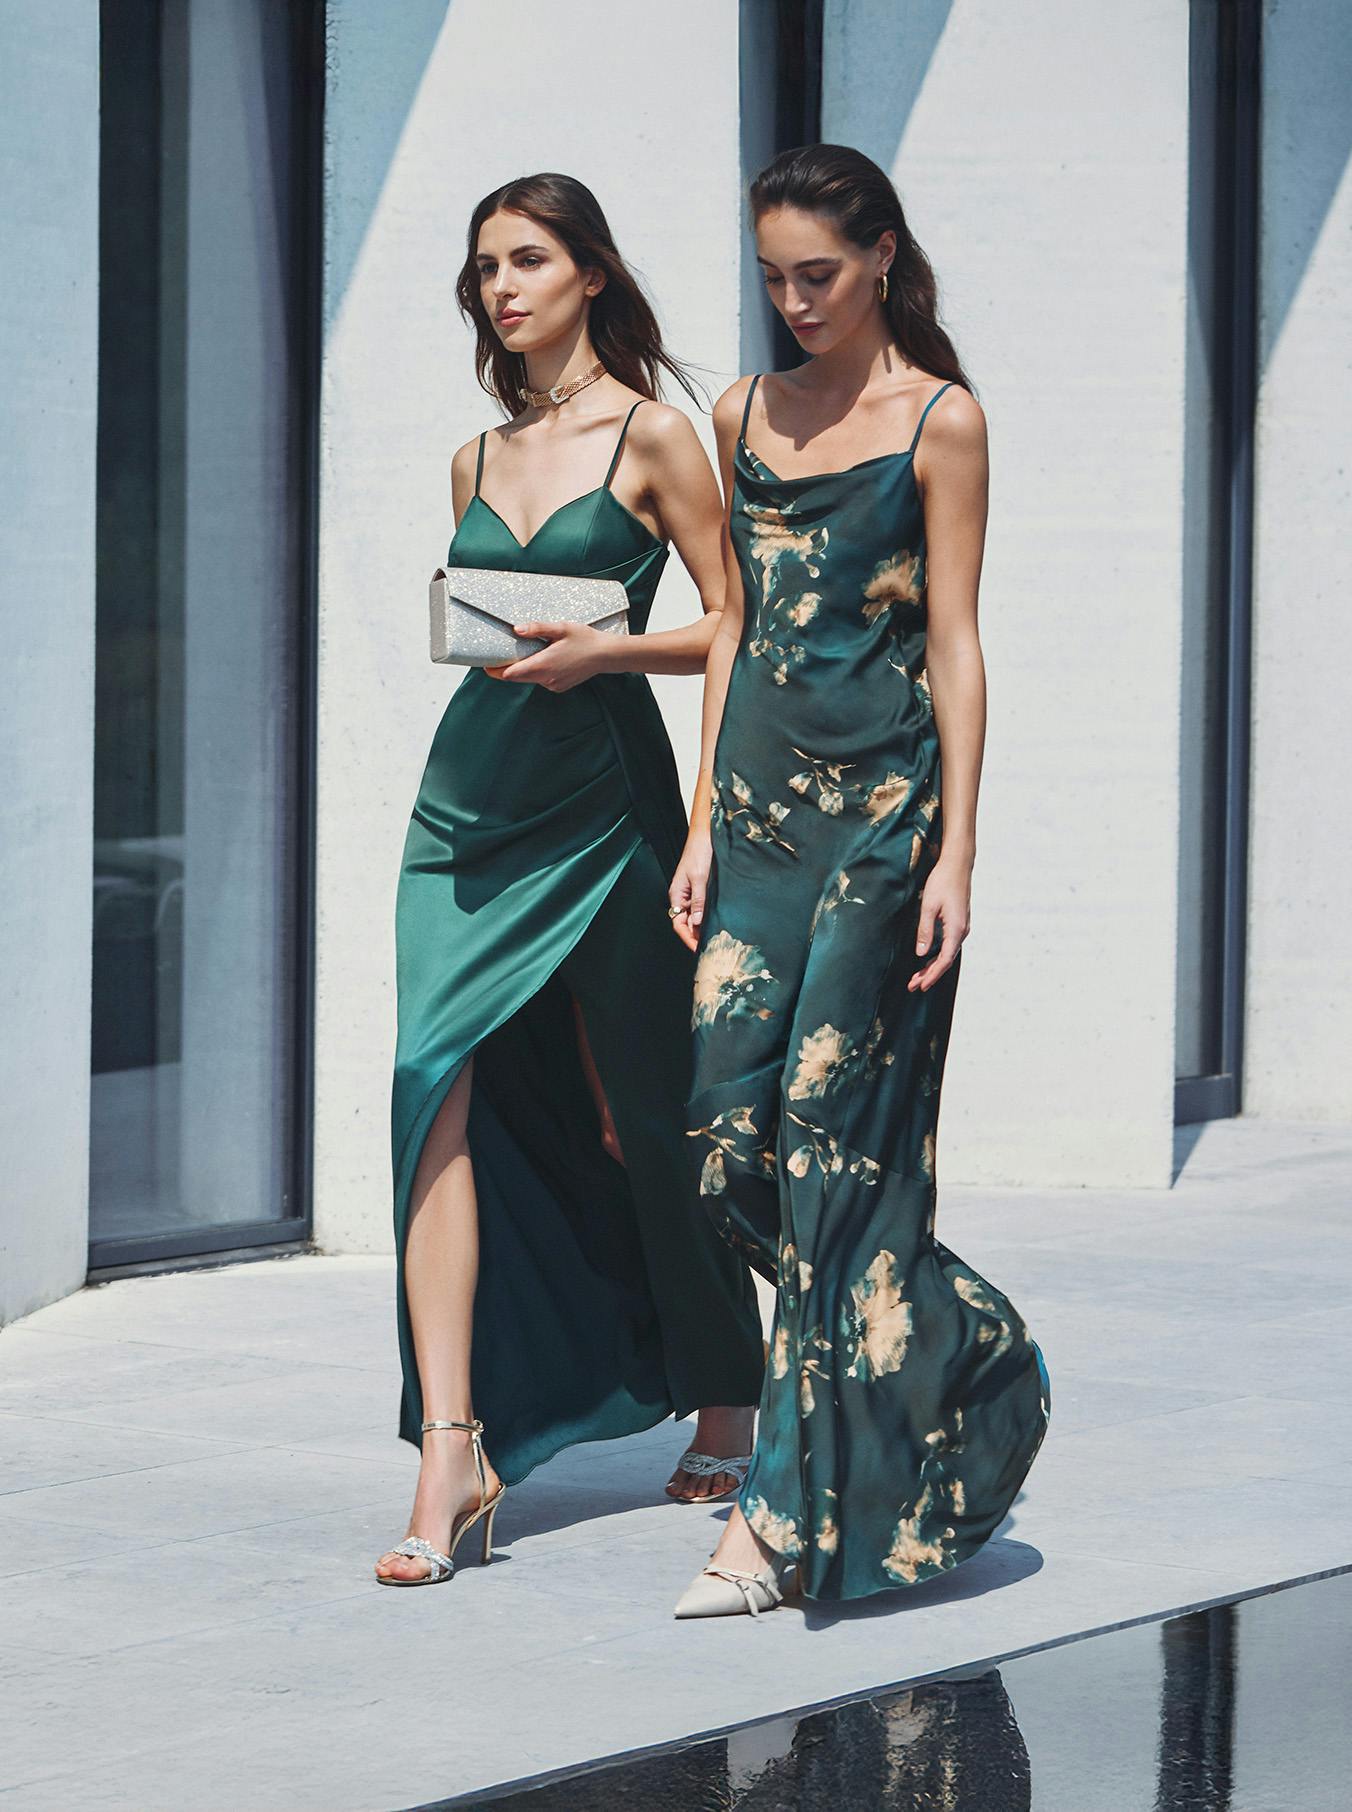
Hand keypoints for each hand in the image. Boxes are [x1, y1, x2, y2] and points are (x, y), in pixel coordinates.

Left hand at [485, 621, 609, 690]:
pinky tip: (543, 660)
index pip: (510, 674)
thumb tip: (516, 629)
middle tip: (496, 659)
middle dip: (505, 670)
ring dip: (523, 670)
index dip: (496, 671)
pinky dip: (537, 672)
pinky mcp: (559, 687)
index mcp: (543, 665)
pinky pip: (541, 680)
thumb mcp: (561, 628)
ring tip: (521, 655)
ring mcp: (553, 685)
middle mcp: (546, 679)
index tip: (485, 665)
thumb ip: (537, 629)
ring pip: (529, 679)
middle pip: (516, 678)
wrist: (606, 655)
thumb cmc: (585, 639)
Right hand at [668, 830, 712, 952]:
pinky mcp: (701, 888)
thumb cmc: (699, 851)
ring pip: (695, 916)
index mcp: (677, 894)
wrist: (706, 835)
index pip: (678, 923)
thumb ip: (698, 901)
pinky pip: (702, 907)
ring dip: (703, 927)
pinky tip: (718, 921)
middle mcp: (683, 895)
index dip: (688, 938)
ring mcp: (692, 892)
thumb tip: (697, 922)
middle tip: (710, 948)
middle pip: (687, 923)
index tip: (698, 949)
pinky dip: (708, 916)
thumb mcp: (700, 877)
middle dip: (696, 936)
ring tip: (716, 938)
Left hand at [908, 854, 970, 991]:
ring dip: (932, 966)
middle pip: (946, 960)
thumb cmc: (942, 882)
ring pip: (947, 954)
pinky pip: (948, 945)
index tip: (920, 986)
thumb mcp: (928, 906)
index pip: (944, 960)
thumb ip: (925, 931)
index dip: (932, 975)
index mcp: (956, 929)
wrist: (958, 864)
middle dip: (930, 975)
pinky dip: (937, 956)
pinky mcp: (958, 922)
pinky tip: (927, 959)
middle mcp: (962, 931)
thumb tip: (920, 953)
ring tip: (917, 977)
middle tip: (912, 986)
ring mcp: (961, 927)